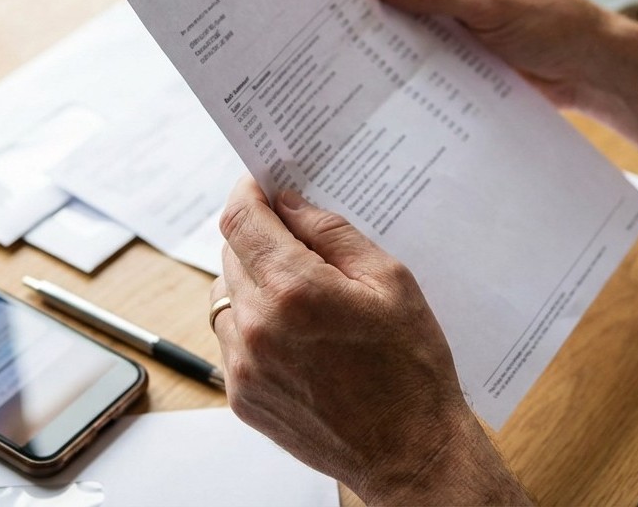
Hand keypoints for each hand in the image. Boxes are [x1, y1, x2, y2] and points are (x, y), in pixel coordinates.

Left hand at [211, 175, 529, 504]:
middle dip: (259, 238)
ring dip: (253, 283)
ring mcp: (244, 366)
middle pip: (231, 254)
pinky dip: (254, 325)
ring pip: (226, 297)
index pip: (241, 220)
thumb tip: (289, 204)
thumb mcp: (389, 281)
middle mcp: (258, 327)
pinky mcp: (241, 396)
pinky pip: (232, 338)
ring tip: (301, 296)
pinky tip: (297, 336)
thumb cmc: (411, 368)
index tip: (259, 185)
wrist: (409, 452)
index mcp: (295, 291)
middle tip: (296, 240)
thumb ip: (332, 234)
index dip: (247, 193)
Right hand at [370, 0, 619, 108]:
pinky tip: (385, 67)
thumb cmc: (557, 24)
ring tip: (353, 42)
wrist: (590, 70)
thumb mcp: (491, 4)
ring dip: (390, 30)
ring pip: (410, 17)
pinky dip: (407, 56)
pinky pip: (424, 46)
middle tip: (337, 11)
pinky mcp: (461, 46)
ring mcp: (458, 13)